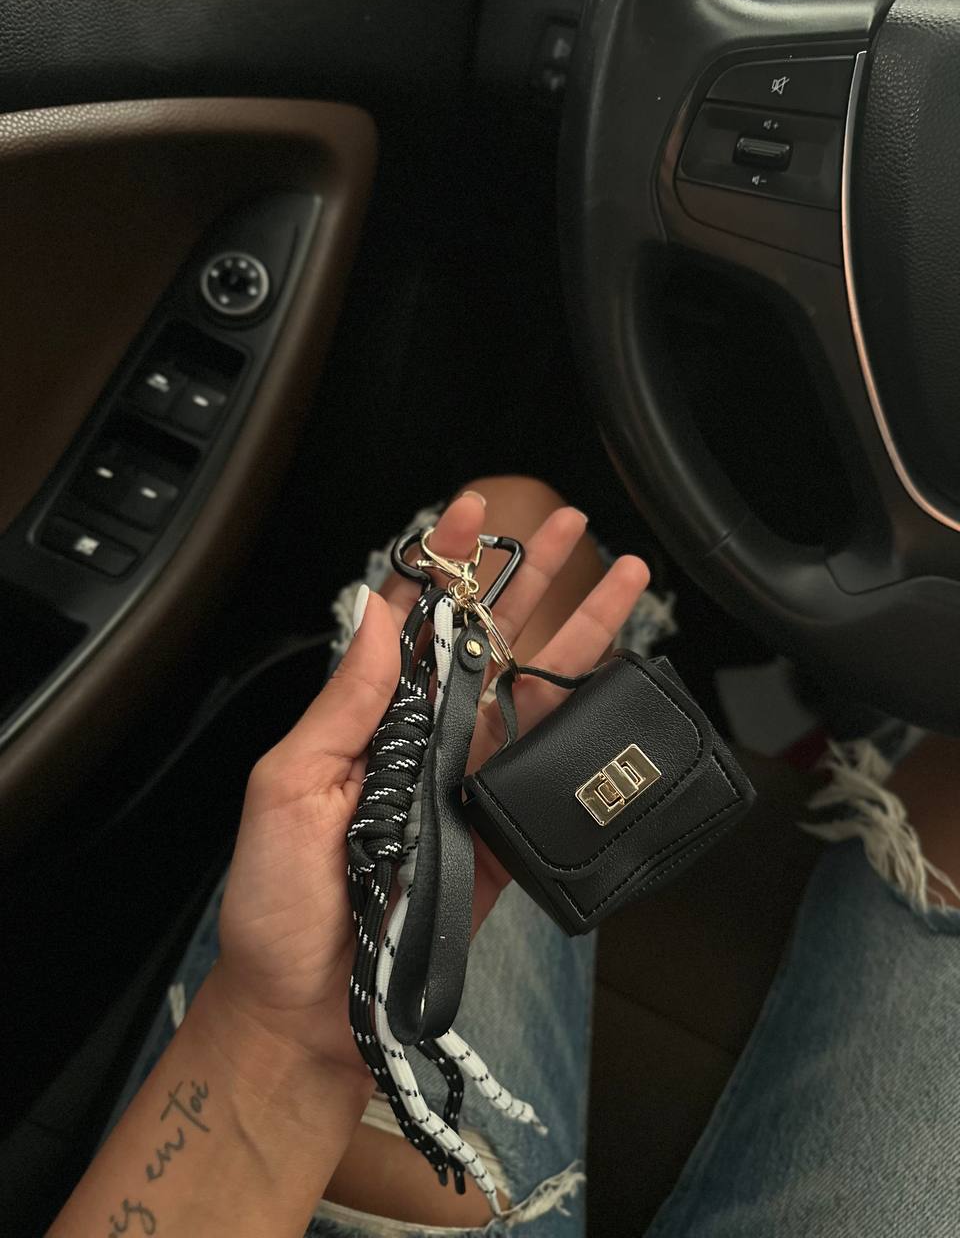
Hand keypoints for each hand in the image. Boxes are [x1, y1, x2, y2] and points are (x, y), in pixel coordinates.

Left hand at [211, 494, 648, 1081]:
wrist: (312, 1011)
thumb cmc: (279, 907)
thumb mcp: (287, 790)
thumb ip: (341, 703)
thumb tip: (375, 615)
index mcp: (367, 721)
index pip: (411, 623)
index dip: (442, 564)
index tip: (467, 511)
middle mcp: (423, 741)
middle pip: (487, 641)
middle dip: (526, 577)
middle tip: (565, 522)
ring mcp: (466, 783)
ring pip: (532, 691)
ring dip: (576, 633)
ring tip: (619, 580)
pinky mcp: (502, 832)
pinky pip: (550, 768)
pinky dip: (588, 726)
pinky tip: (618, 685)